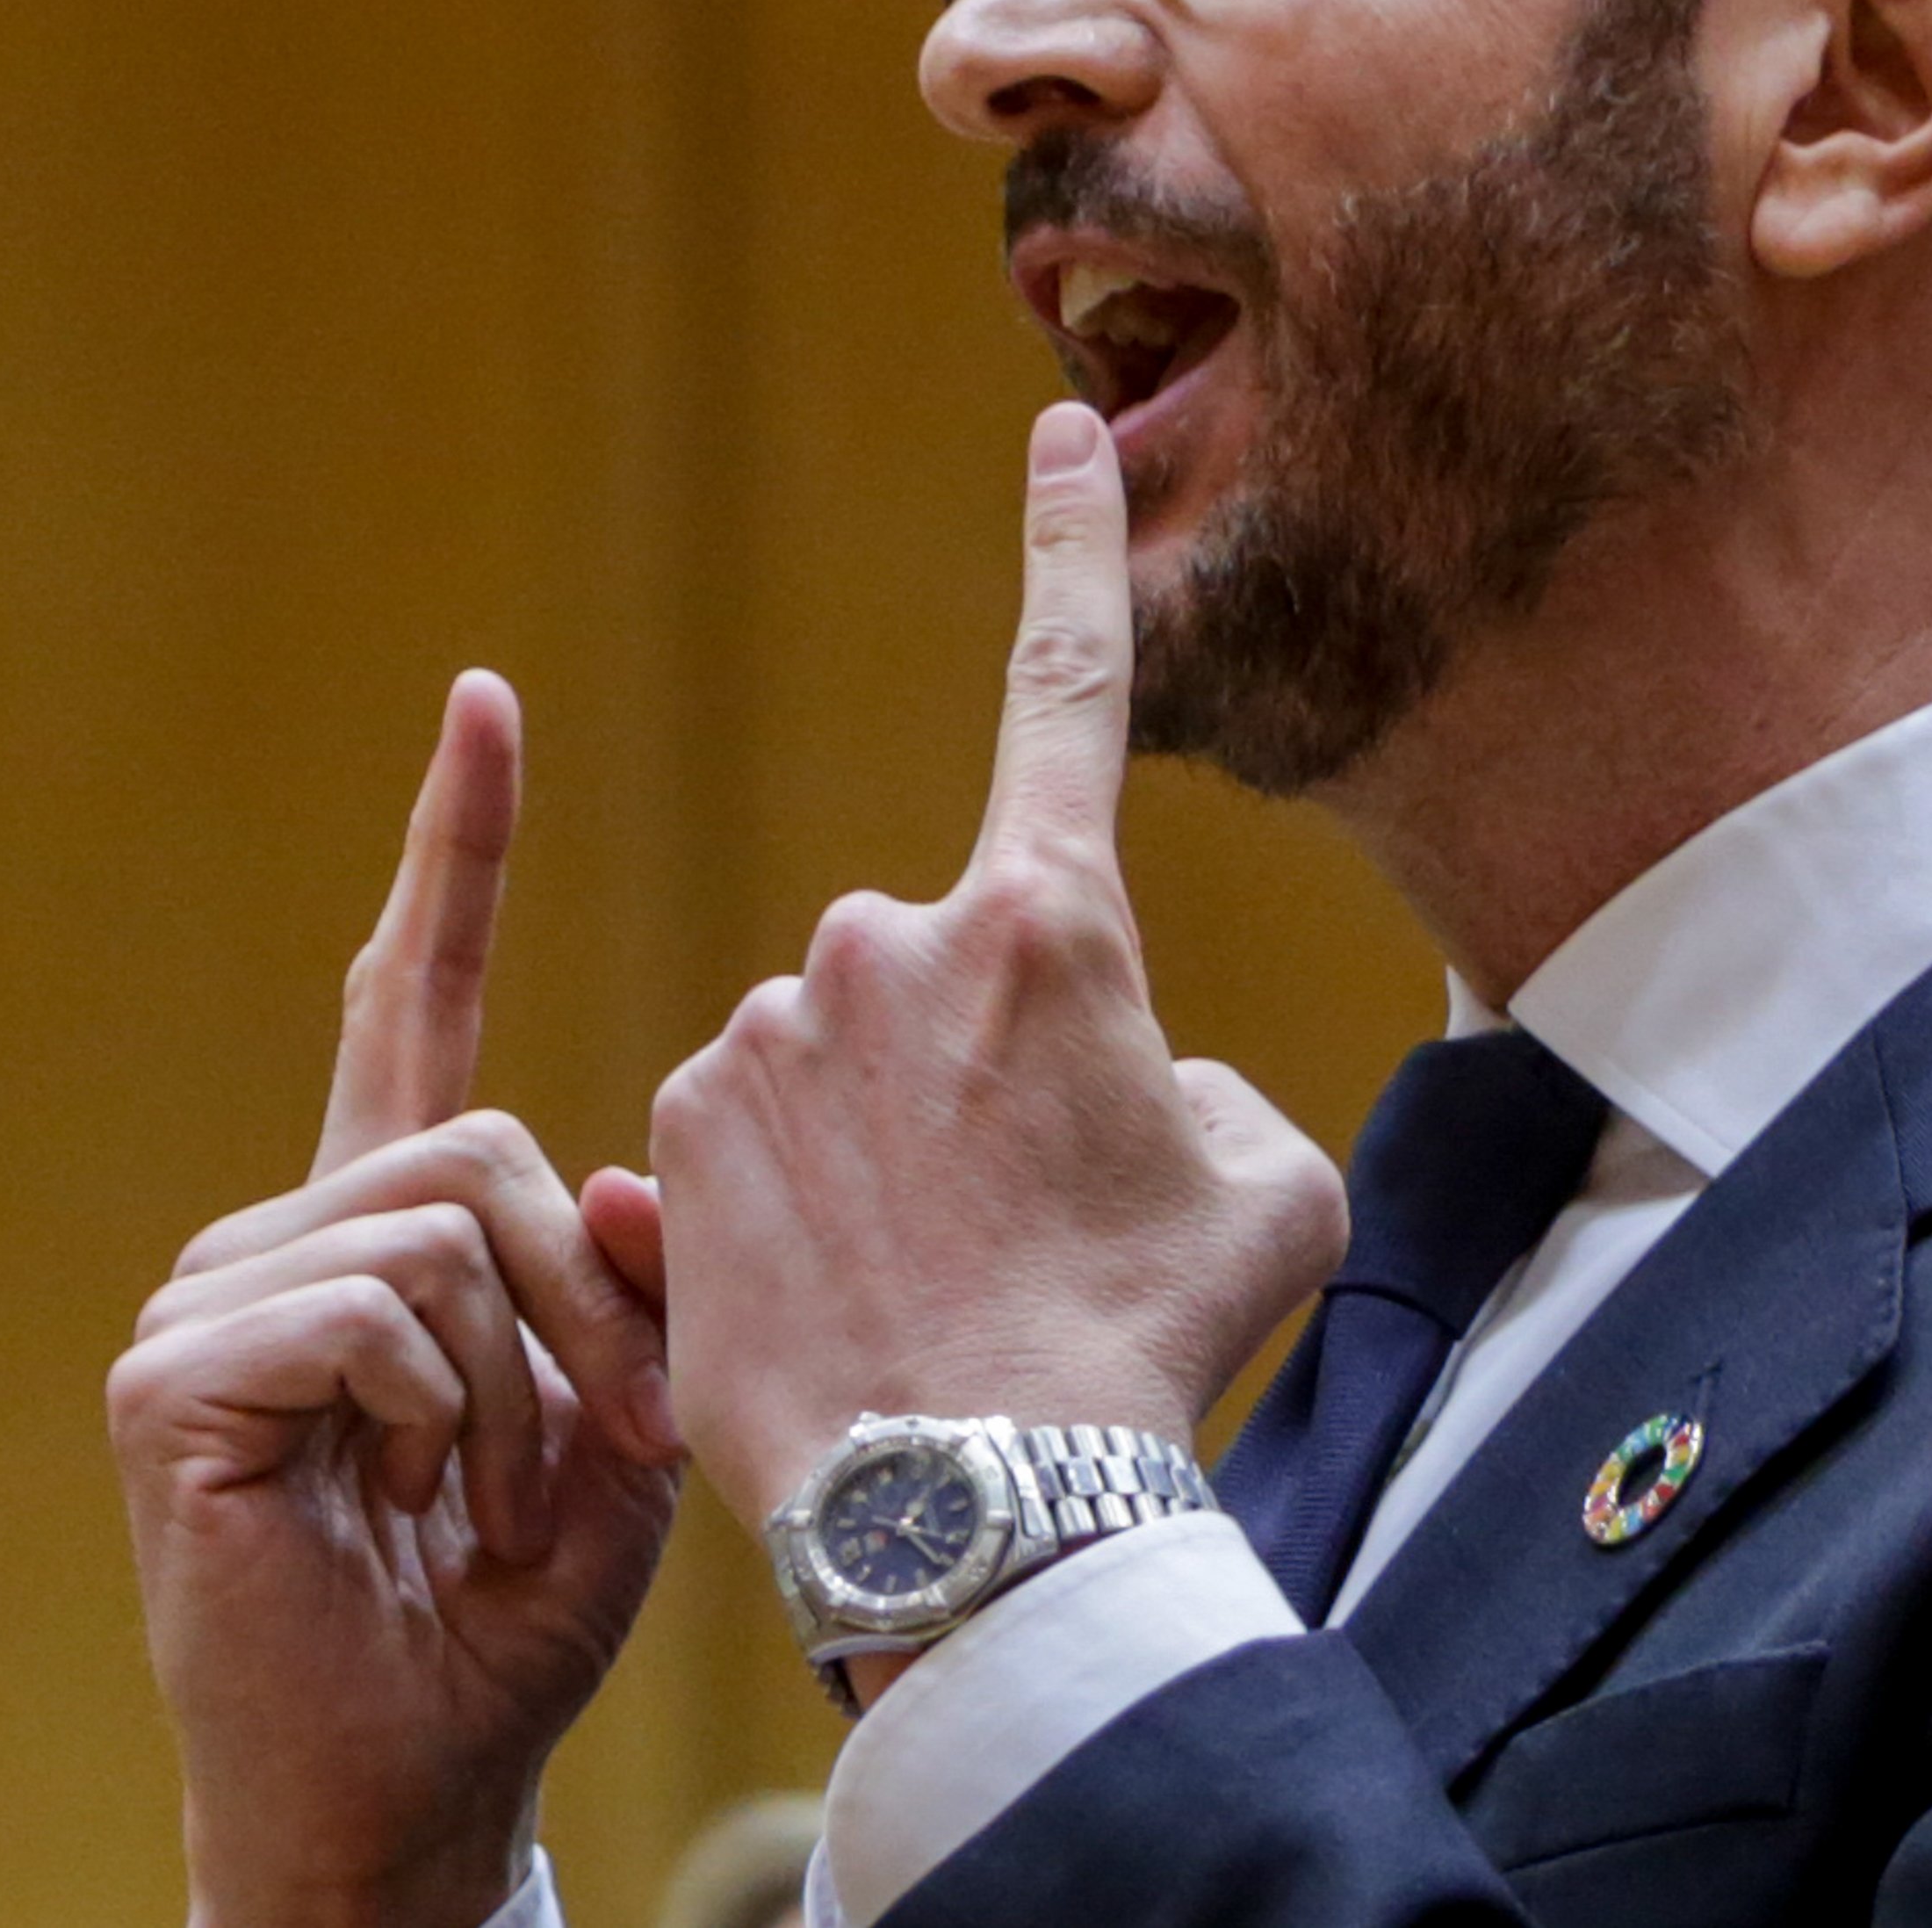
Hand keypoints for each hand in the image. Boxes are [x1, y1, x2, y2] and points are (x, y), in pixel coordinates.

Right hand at [108, 673, 681, 1927]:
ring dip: (514, 1388)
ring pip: (440, 1228)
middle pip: (483, 1144)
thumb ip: (630, 1280)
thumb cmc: (507, 1616)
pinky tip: (400, 1506)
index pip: (413, 998)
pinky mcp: (170, 1379)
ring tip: (478, 1507)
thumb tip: (612, 1175)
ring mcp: (209, 1299)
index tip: (486, 701)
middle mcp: (280, 1232)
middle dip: (582, 1306)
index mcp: (383, 1224)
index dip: (453, 851)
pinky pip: (370, 1312)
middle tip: (584, 1448)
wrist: (411, 1784)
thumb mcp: (621, 1421)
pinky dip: (434, 1417)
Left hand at [624, 404, 1346, 1542]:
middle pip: (931, 980)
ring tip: (923, 1299)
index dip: (1071, 549)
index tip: (1056, 429)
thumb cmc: (1144, 1344)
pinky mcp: (675, 1140)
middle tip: (1010, 1229)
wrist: (984, 1502)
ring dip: (862, 1162)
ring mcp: (767, 1039)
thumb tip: (1131, 1084)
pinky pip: (733, 1157)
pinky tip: (830, 1319)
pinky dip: (773, 1227)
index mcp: (1048, 924)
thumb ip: (1195, 1089)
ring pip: (825, 1072)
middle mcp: (886, 944)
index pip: (1071, 687)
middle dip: (959, 1078)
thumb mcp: (1256, 1191)